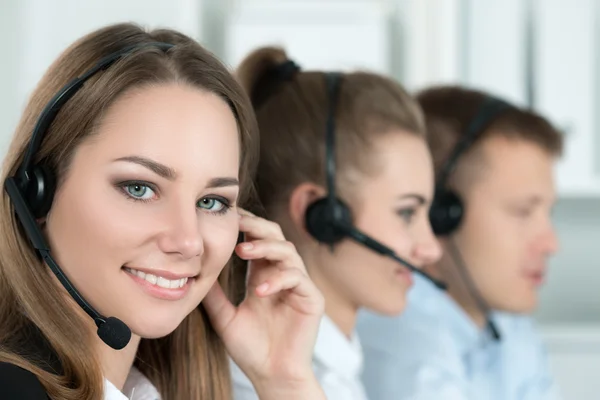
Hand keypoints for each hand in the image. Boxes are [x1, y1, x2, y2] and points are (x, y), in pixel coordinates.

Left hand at [203, 209, 324, 398]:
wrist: (271, 376)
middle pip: (276, 237)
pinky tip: (259, 291)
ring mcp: (299, 286)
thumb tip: (197, 270)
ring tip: (242, 252)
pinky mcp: (312, 299)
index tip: (226, 218)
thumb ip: (215, 294)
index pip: (259, 241)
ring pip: (288, 251)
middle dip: (257, 227)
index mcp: (264, 276)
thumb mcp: (225, 316)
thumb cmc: (251, 349)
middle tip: (237, 223)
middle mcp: (282, 276)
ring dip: (265, 247)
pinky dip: (278, 279)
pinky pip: (298, 278)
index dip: (246, 227)